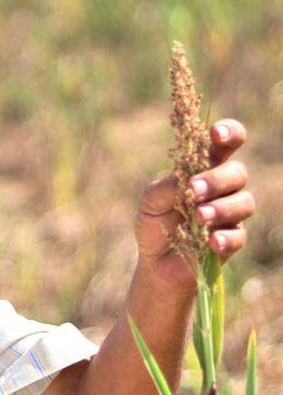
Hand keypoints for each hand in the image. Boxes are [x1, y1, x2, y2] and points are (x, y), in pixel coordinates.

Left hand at [134, 119, 254, 292]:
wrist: (154, 261)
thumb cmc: (154, 222)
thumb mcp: (151, 201)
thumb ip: (167, 187)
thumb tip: (186, 178)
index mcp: (203, 169)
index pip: (225, 144)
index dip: (229, 133)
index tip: (217, 133)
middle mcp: (222, 188)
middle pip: (237, 173)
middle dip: (217, 179)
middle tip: (193, 190)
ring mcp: (230, 214)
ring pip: (244, 202)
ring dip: (221, 208)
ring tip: (199, 217)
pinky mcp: (231, 240)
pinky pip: (239, 235)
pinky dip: (225, 237)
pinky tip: (211, 241)